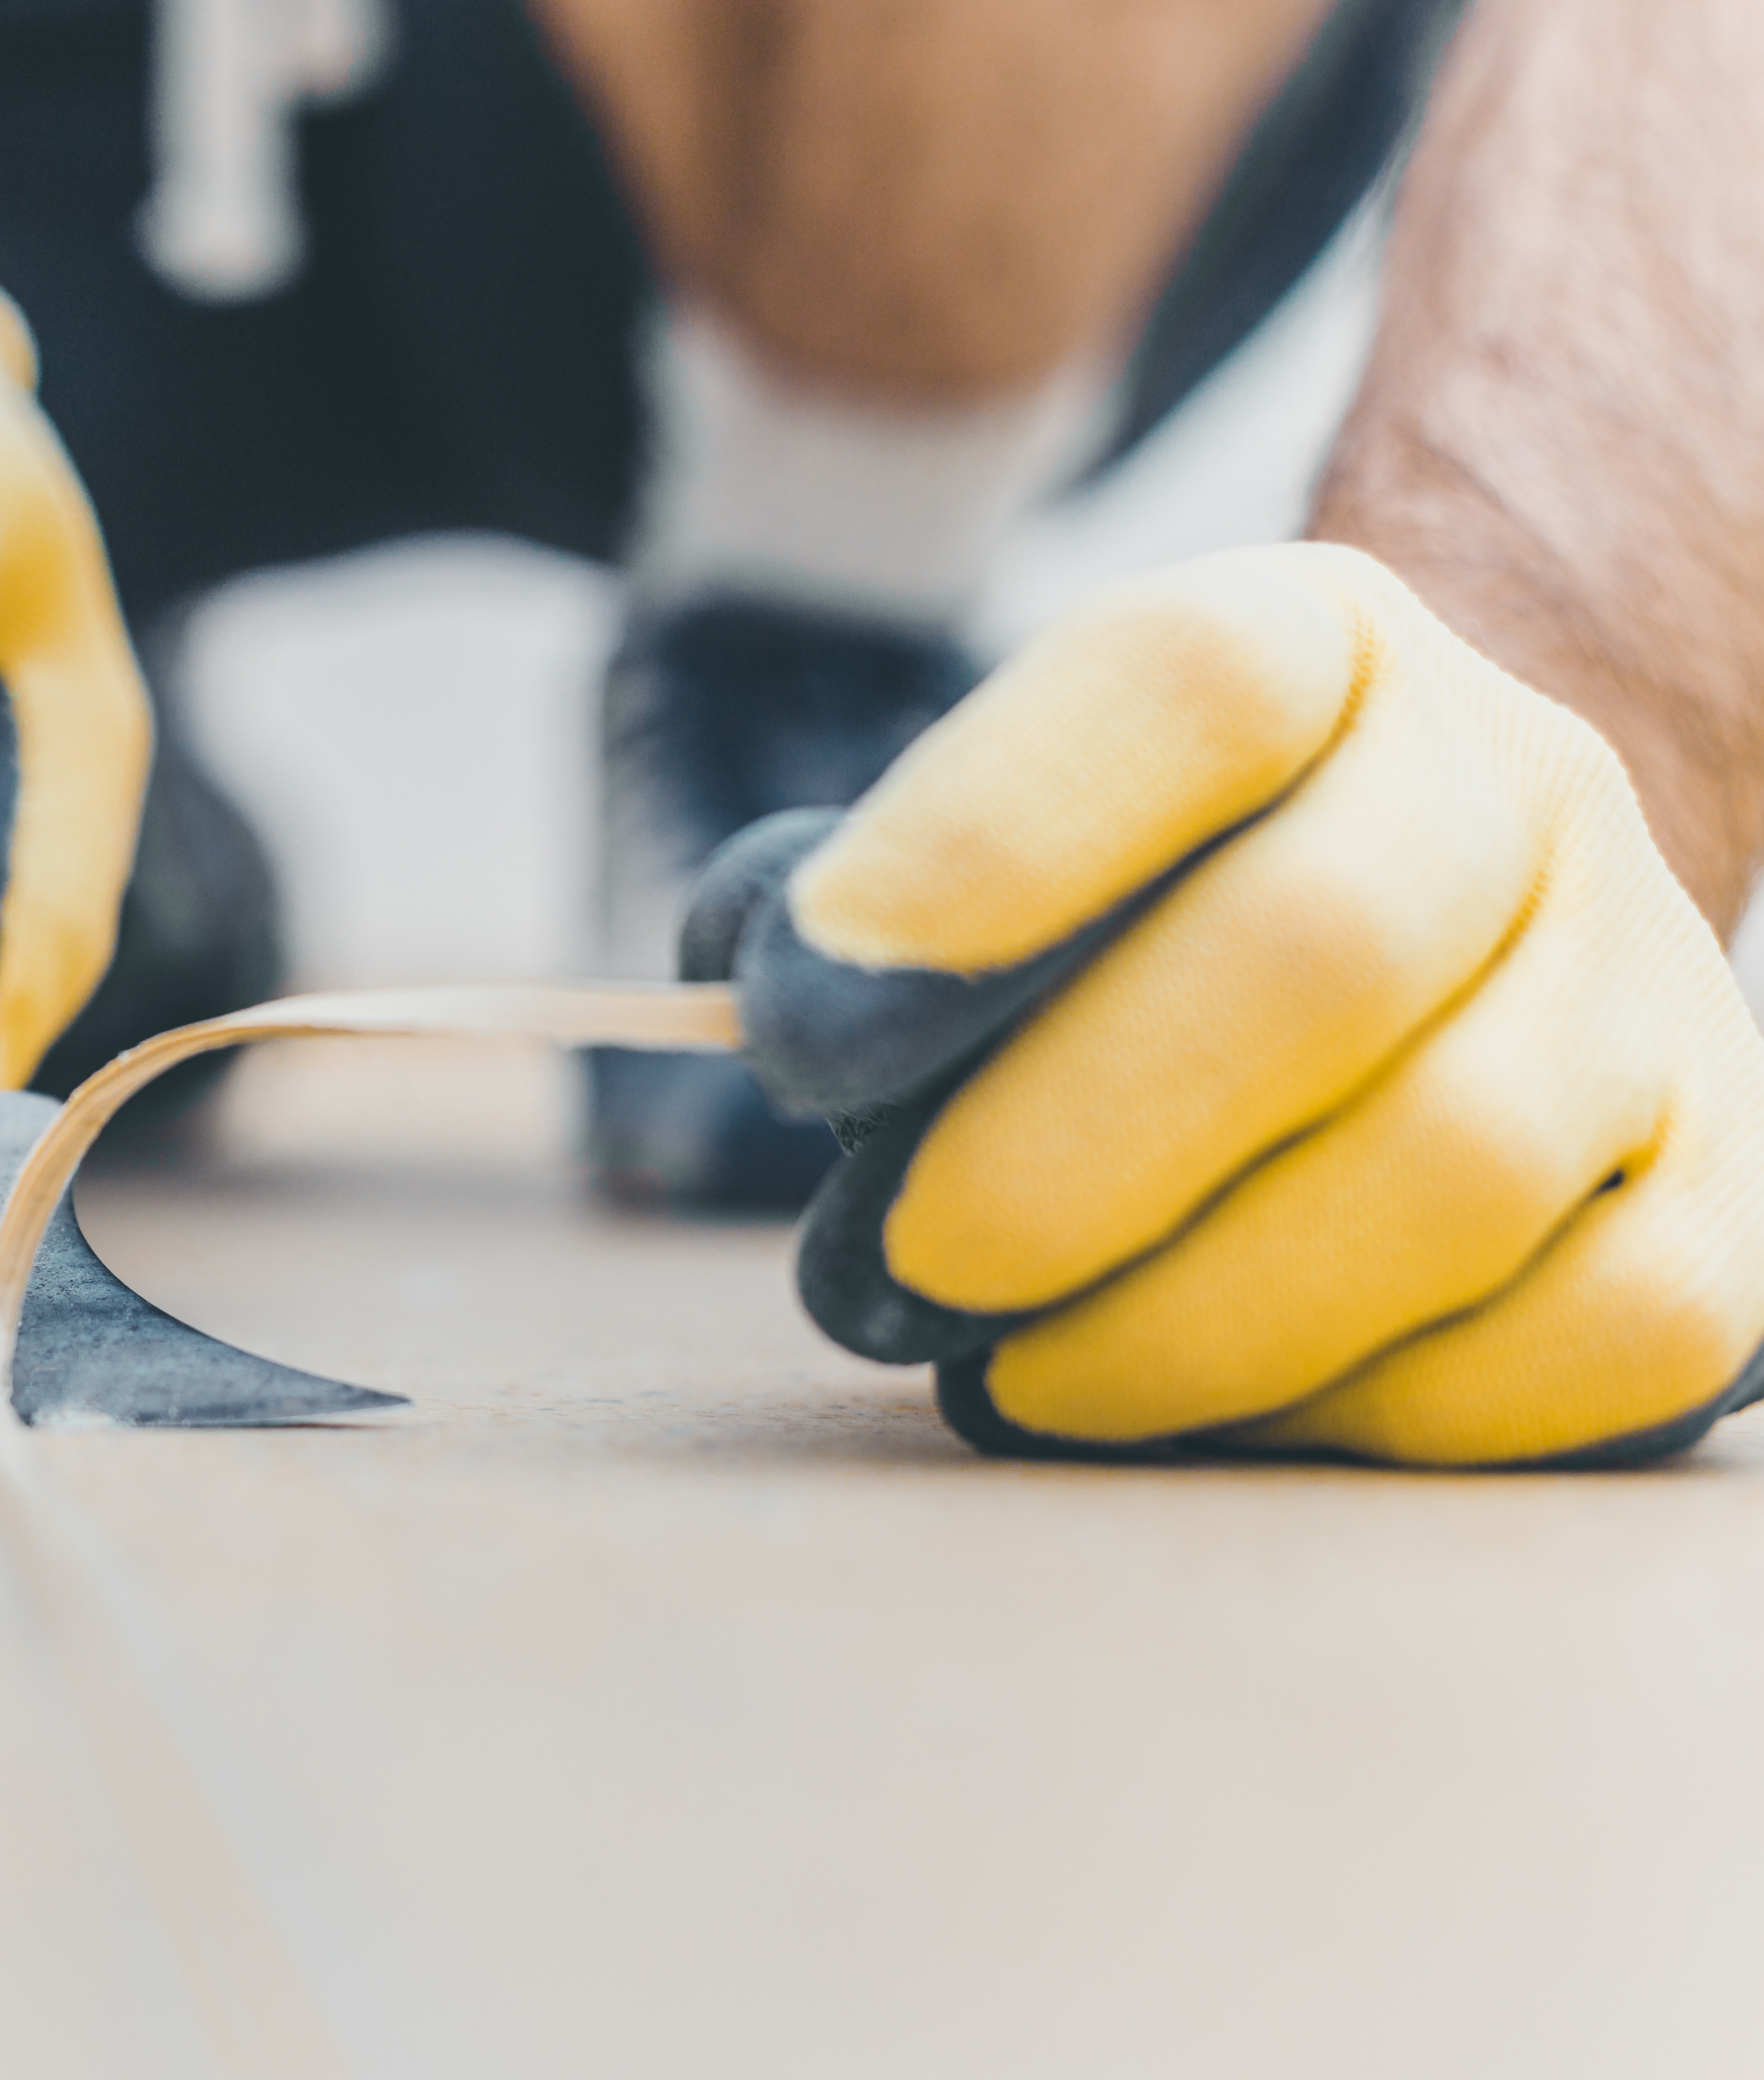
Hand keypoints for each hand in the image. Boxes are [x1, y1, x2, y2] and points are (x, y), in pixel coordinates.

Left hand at [690, 543, 1763, 1466]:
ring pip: (1456, 1174)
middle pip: (1320, 955)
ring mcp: (1655, 978)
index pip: (1181, 686)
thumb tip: (757, 997)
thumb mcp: (1029, 827)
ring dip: (1189, 1321)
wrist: (1458, 899)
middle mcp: (1524, 779)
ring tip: (1011, 1373)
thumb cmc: (1163, 899)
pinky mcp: (1734, 1180)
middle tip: (896, 1268)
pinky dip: (1383, 1410)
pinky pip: (1609, 1334)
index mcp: (1324, 645)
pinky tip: (1225, 1411)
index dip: (979, 856)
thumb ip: (890, 903)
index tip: (797, 1024)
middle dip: (1062, 1157)